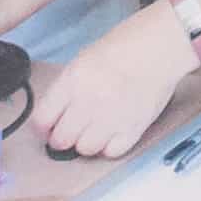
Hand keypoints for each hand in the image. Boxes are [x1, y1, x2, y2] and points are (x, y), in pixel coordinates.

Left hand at [29, 10, 191, 159]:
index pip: (42, 120)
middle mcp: (88, 103)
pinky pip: (111, 152)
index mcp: (72, 83)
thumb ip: (66, 90)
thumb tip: (55, 115)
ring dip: (86, 143)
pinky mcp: (133, 129)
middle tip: (70, 131)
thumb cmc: (122, 48)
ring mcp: (111, 119)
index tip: (48, 127)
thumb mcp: (82, 61)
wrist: (159, 48)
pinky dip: (109, 146)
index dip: (42, 127)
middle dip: (62, 137)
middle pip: (61, 140)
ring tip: (94, 130)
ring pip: (85, 150)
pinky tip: (112, 133)